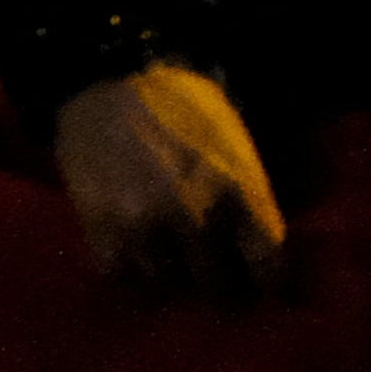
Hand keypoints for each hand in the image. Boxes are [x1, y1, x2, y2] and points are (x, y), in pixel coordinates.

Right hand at [52, 65, 289, 301]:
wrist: (105, 84)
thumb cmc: (179, 108)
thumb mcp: (231, 141)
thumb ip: (249, 191)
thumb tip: (266, 238)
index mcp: (234, 190)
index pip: (266, 262)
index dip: (267, 280)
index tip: (262, 284)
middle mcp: (193, 217)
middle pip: (217, 287)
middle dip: (220, 286)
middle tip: (215, 282)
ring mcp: (145, 229)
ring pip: (167, 286)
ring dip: (171, 277)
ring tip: (171, 264)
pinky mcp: (103, 231)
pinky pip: (122, 276)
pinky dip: (128, 270)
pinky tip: (133, 253)